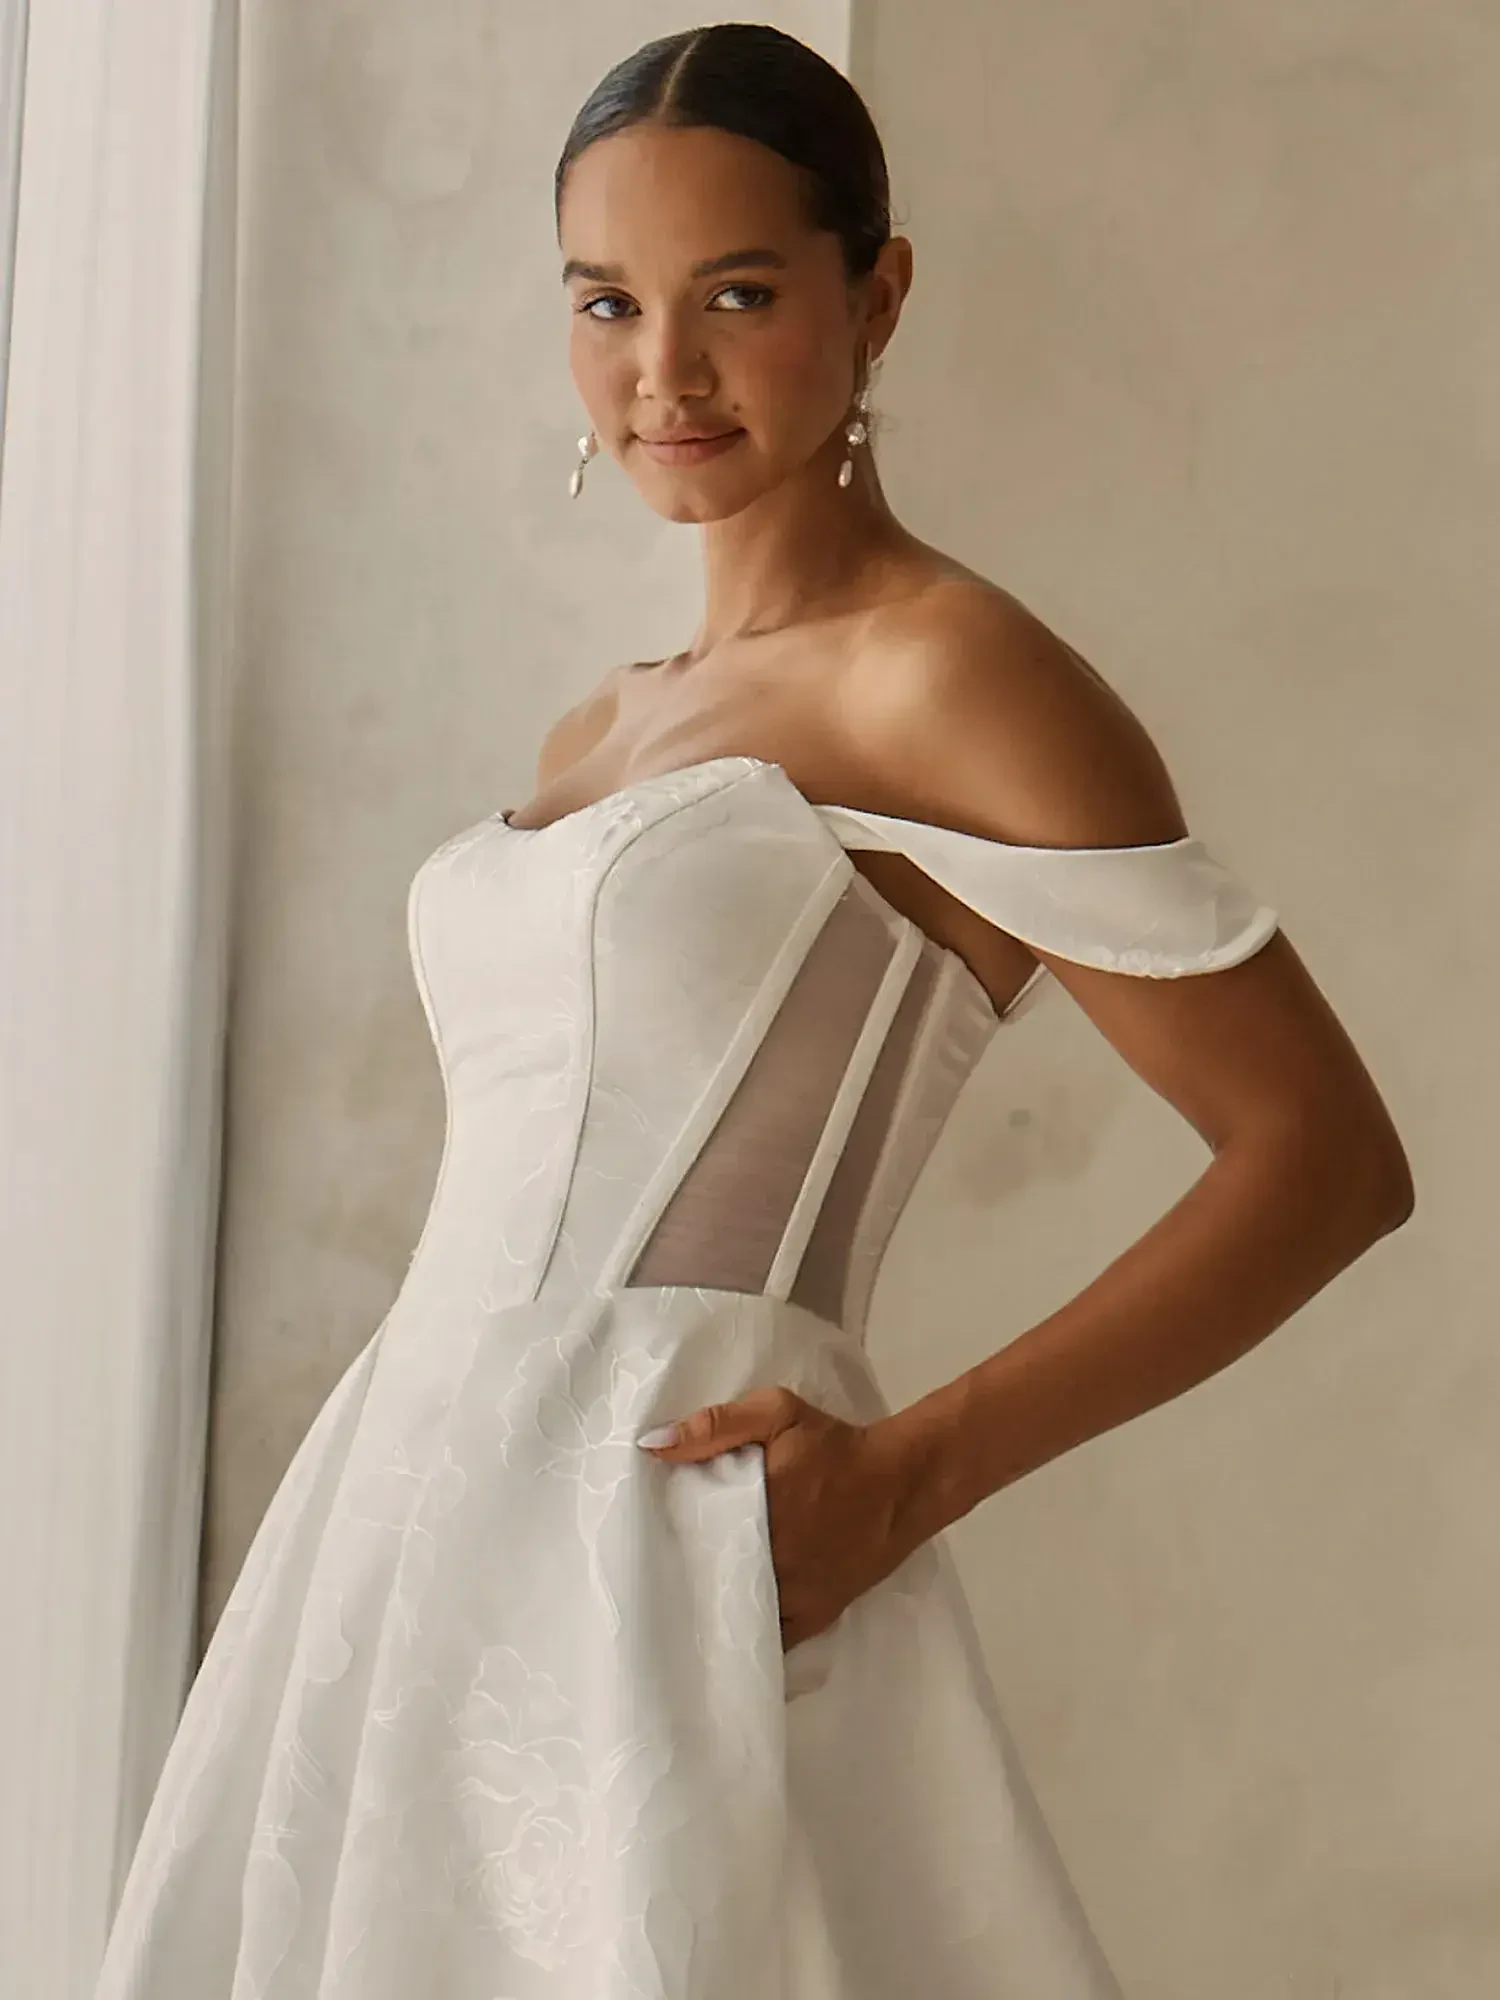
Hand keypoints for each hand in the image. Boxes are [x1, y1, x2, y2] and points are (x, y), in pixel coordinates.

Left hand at [636, 1387, 928, 1648]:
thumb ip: (717, 1425)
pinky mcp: (814, 1615)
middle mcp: (770, 1559)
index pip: (691, 1539)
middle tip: (649, 1584)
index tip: (639, 1548)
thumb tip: (652, 1444)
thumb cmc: (834, 1445)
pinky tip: (720, 1644)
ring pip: (735, 1616)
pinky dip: (745, 1640)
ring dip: (709, 1614)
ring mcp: (793, 1594)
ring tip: (675, 1615)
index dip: (663, 1546)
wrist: (901, 1482)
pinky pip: (769, 1639)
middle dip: (680, 1582)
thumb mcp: (778, 1412)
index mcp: (754, 1510)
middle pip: (708, 1581)